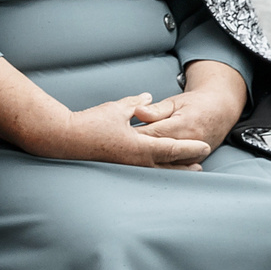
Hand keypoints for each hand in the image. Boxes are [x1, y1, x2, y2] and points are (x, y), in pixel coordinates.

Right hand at [61, 94, 210, 169]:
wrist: (66, 139)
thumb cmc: (91, 123)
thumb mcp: (117, 109)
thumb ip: (136, 104)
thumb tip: (147, 98)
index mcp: (140, 147)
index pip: (172, 149)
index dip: (190, 148)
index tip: (205, 146)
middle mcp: (136, 161)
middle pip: (168, 166)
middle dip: (185, 164)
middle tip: (201, 165)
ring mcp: (127, 167)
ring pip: (156, 171)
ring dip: (172, 169)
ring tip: (184, 169)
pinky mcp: (118, 167)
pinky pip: (143, 171)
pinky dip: (156, 170)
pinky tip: (157, 169)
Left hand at [128, 65, 247, 164]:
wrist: (221, 111)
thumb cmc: (195, 104)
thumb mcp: (175, 102)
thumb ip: (155, 110)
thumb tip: (137, 112)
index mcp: (183, 124)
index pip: (153, 134)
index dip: (134, 135)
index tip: (116, 135)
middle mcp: (190, 142)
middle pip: (157, 151)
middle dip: (137, 150)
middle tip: (115, 150)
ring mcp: (194, 154)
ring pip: (166, 163)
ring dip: (147, 162)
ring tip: (126, 160)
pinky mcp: (195, 161)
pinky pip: (174, 167)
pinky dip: (160, 167)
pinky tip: (144, 167)